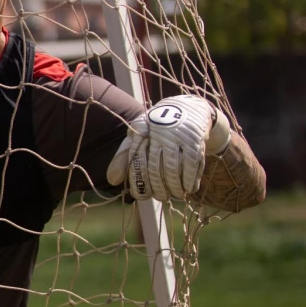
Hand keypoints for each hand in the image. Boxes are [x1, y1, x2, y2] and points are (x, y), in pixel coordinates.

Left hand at [106, 94, 230, 201]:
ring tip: (175, 195)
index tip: (140, 195)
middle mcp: (157, 134)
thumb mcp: (138, 138)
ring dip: (174, 187)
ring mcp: (176, 137)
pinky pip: (192, 164)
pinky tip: (189, 189)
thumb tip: (112, 181)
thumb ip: (124, 158)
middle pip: (154, 168)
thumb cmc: (155, 130)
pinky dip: (190, 179)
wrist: (185, 109)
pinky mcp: (194, 140)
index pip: (136, 161)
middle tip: (161, 198)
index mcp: (140, 132)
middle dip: (158, 187)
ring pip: (173, 168)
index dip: (138, 181)